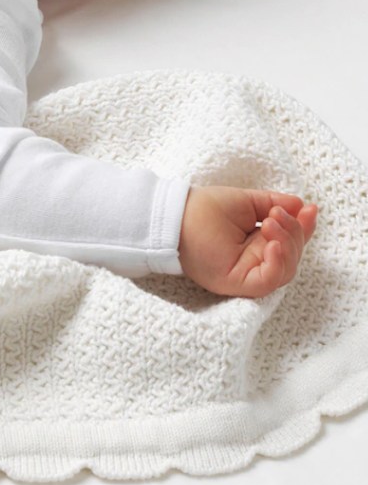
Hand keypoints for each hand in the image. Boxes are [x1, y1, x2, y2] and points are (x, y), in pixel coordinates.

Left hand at [178, 186, 317, 297]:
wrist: (174, 214)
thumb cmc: (203, 207)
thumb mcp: (245, 201)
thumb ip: (273, 204)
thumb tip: (301, 205)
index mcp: (257, 243)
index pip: (289, 240)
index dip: (303, 227)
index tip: (310, 210)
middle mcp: (254, 261)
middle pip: (292, 256)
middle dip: (295, 233)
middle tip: (279, 214)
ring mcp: (247, 274)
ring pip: (285, 270)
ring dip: (287, 244)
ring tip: (271, 222)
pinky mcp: (238, 283)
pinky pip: (268, 281)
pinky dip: (277, 263)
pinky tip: (272, 244)